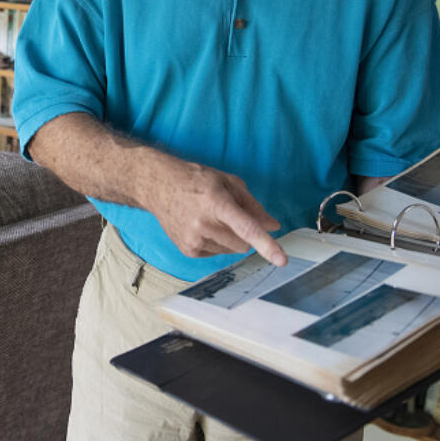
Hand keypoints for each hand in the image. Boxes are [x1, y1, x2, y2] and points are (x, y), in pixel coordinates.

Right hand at [140, 156, 287, 266]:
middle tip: (230, 216)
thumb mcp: (228, 182)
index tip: (281, 260)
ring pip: (232, 250)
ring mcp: (193, 240)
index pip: (246, 228)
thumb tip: (273, 226)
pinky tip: (202, 227)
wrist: (158, 186)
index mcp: (216, 202)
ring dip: (230, 238)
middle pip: (243, 244)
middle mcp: (203, 224)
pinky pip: (217, 253)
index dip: (266, 244)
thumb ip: (253, 205)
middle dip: (245, 235)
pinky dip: (217, 243)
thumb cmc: (196, 180)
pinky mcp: (188, 250)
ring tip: (211, 218)